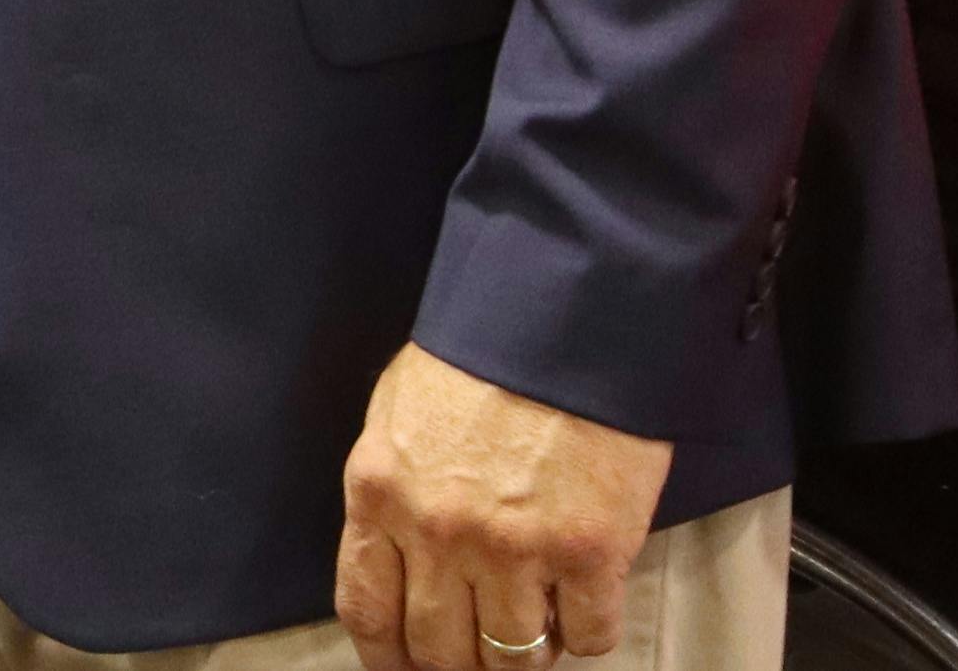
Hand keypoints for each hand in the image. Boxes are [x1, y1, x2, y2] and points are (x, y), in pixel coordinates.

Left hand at [334, 344, 670, 666]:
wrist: (563, 321)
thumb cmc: (476, 360)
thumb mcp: (397, 416)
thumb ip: (391, 494)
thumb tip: (398, 562)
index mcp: (379, 496)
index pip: (366, 608)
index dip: (386, 660)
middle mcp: (438, 533)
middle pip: (439, 649)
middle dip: (458, 667)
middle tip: (478, 660)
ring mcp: (515, 548)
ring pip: (513, 656)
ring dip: (524, 657)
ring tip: (535, 635)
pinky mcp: (591, 552)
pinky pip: (588, 635)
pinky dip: (586, 636)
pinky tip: (583, 610)